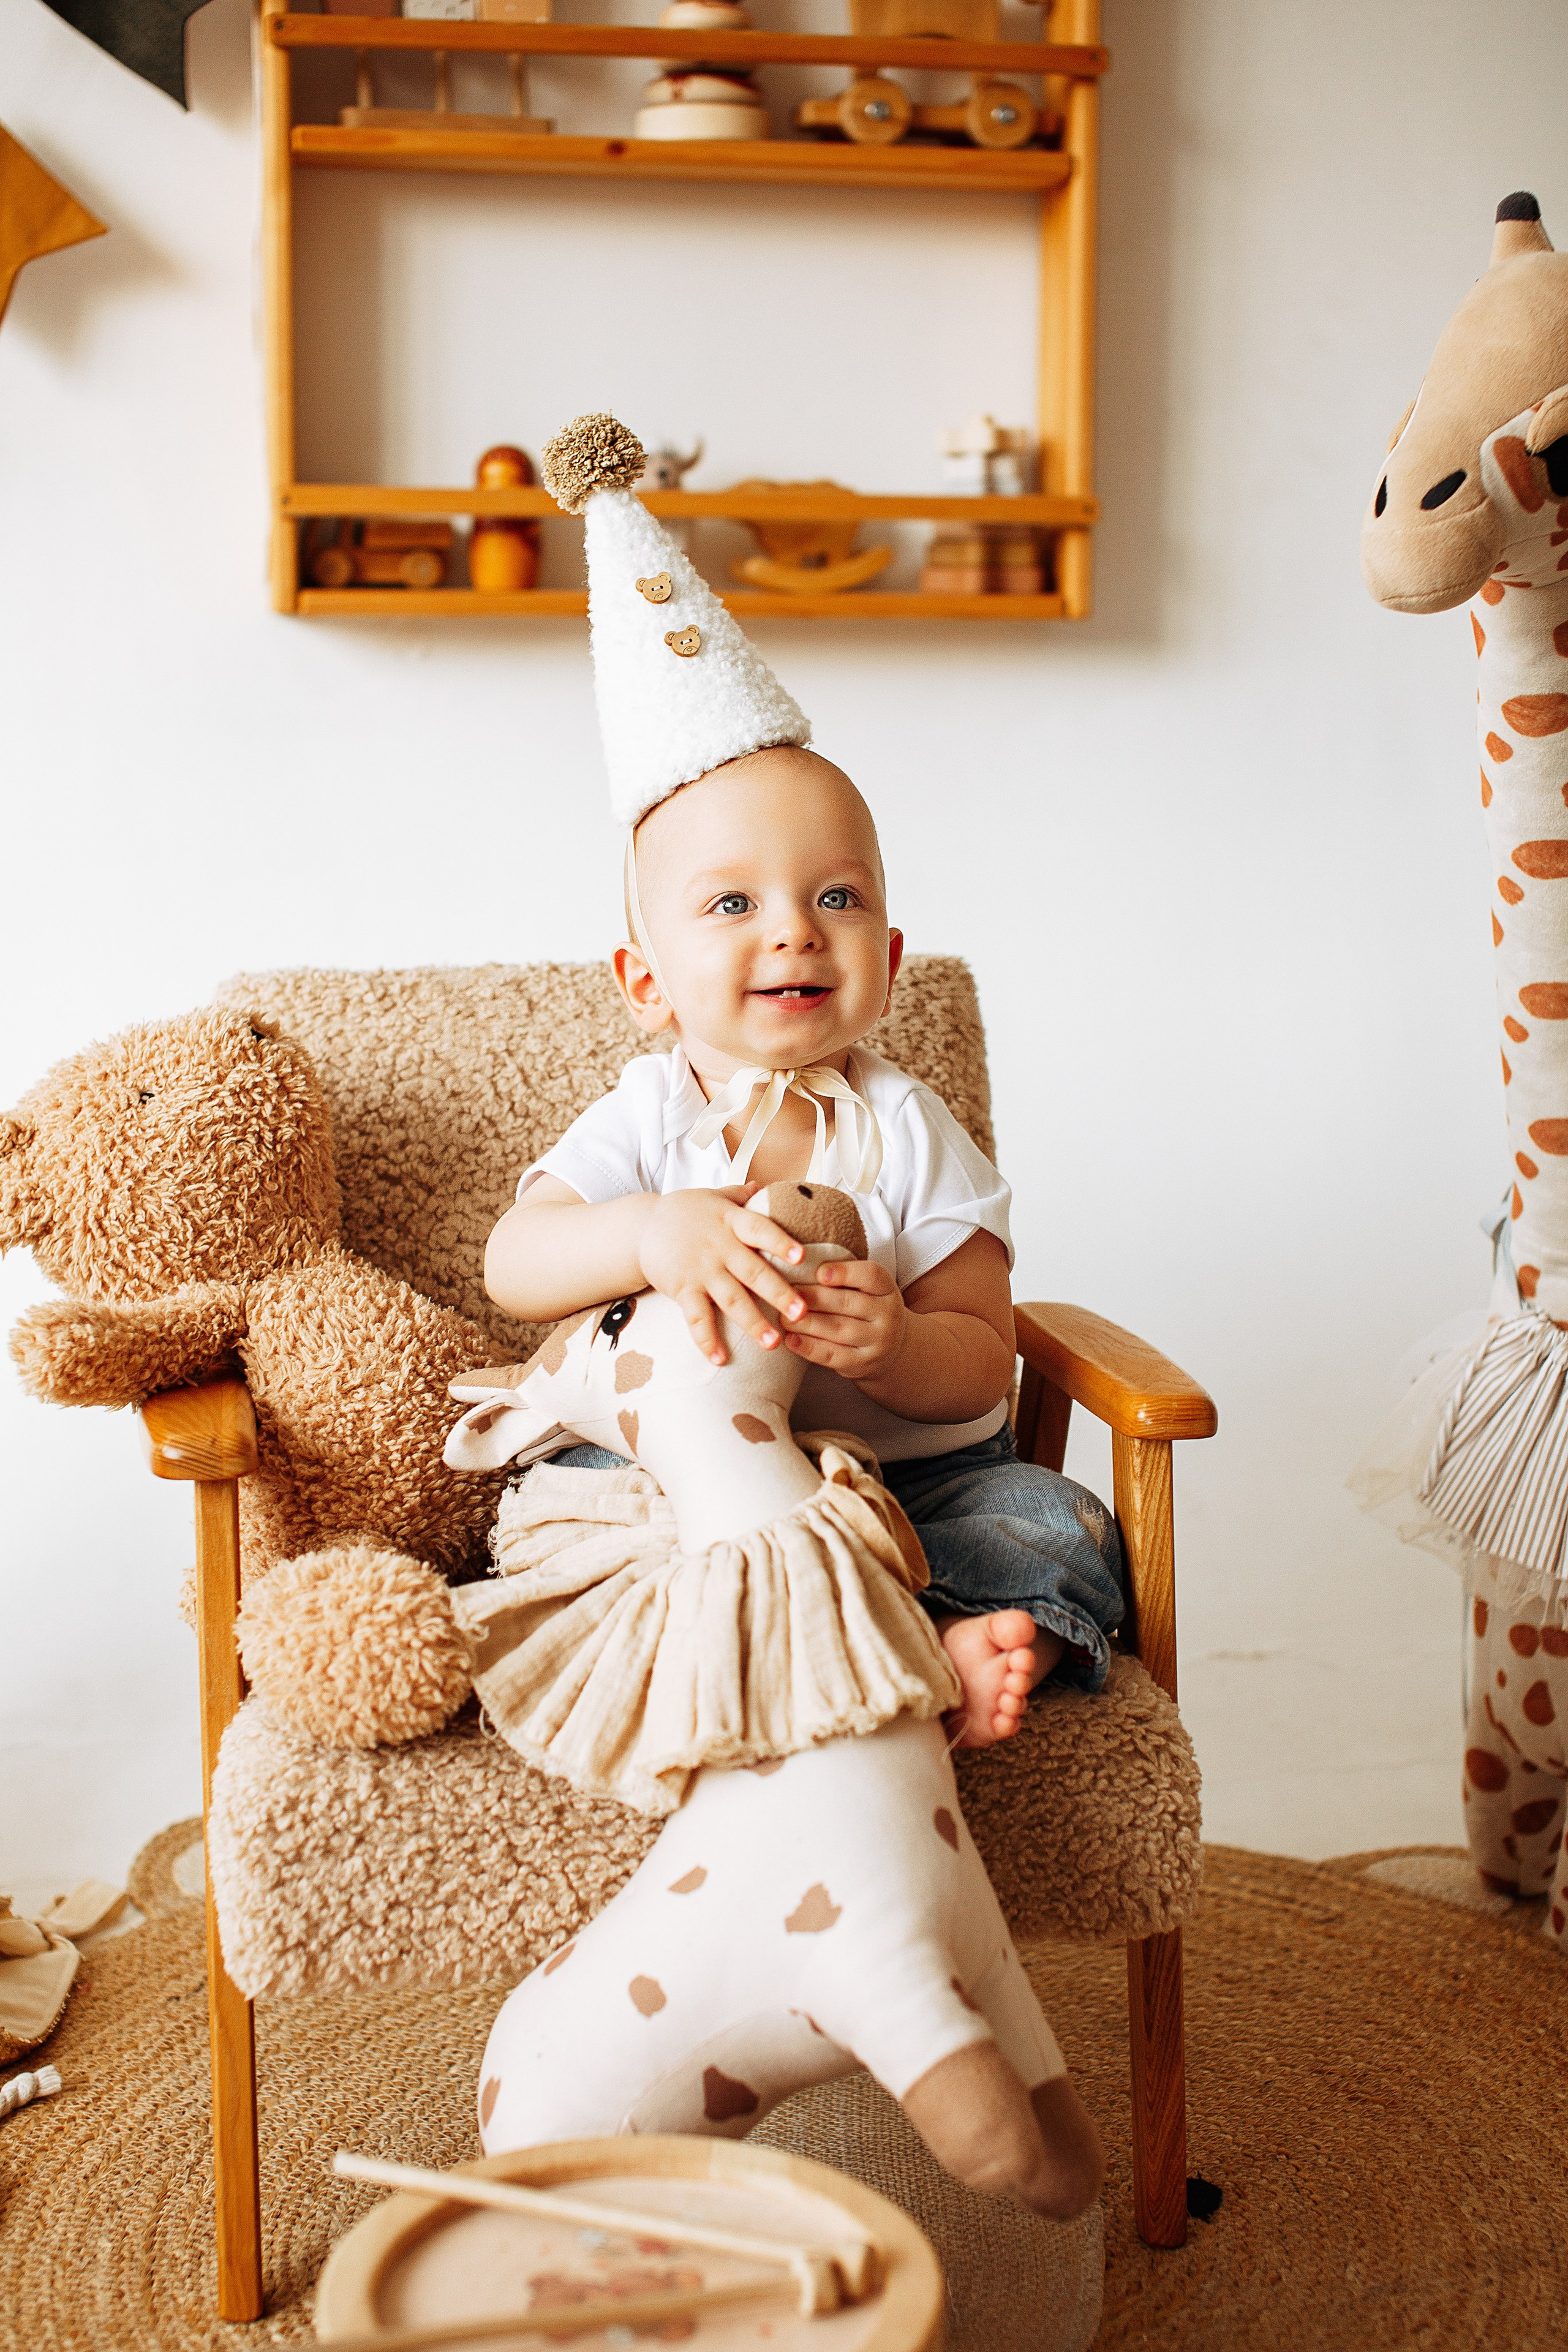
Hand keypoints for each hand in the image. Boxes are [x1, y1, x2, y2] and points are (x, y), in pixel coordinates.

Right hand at [636, 1186, 810, 1365]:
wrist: (640, 1227)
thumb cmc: (684, 1212)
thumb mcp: (712, 1196)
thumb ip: (739, 1194)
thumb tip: (763, 1186)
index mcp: (731, 1221)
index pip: (760, 1229)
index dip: (781, 1242)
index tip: (802, 1257)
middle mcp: (719, 1246)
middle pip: (753, 1271)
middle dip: (778, 1293)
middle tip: (802, 1313)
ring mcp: (700, 1270)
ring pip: (730, 1299)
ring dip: (752, 1323)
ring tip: (772, 1344)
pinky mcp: (682, 1289)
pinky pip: (695, 1318)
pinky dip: (705, 1339)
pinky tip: (718, 1359)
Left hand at [781, 1257, 908, 1386]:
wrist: (889, 1349)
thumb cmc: (865, 1309)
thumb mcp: (865, 1289)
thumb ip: (842, 1277)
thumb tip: (801, 1265)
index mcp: (887, 1289)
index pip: (871, 1275)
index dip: (844, 1272)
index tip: (818, 1272)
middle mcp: (888, 1315)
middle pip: (848, 1302)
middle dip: (814, 1297)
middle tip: (787, 1293)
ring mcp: (878, 1342)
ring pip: (838, 1329)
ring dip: (806, 1322)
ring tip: (782, 1317)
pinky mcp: (862, 1364)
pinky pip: (833, 1355)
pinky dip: (808, 1347)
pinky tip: (790, 1340)